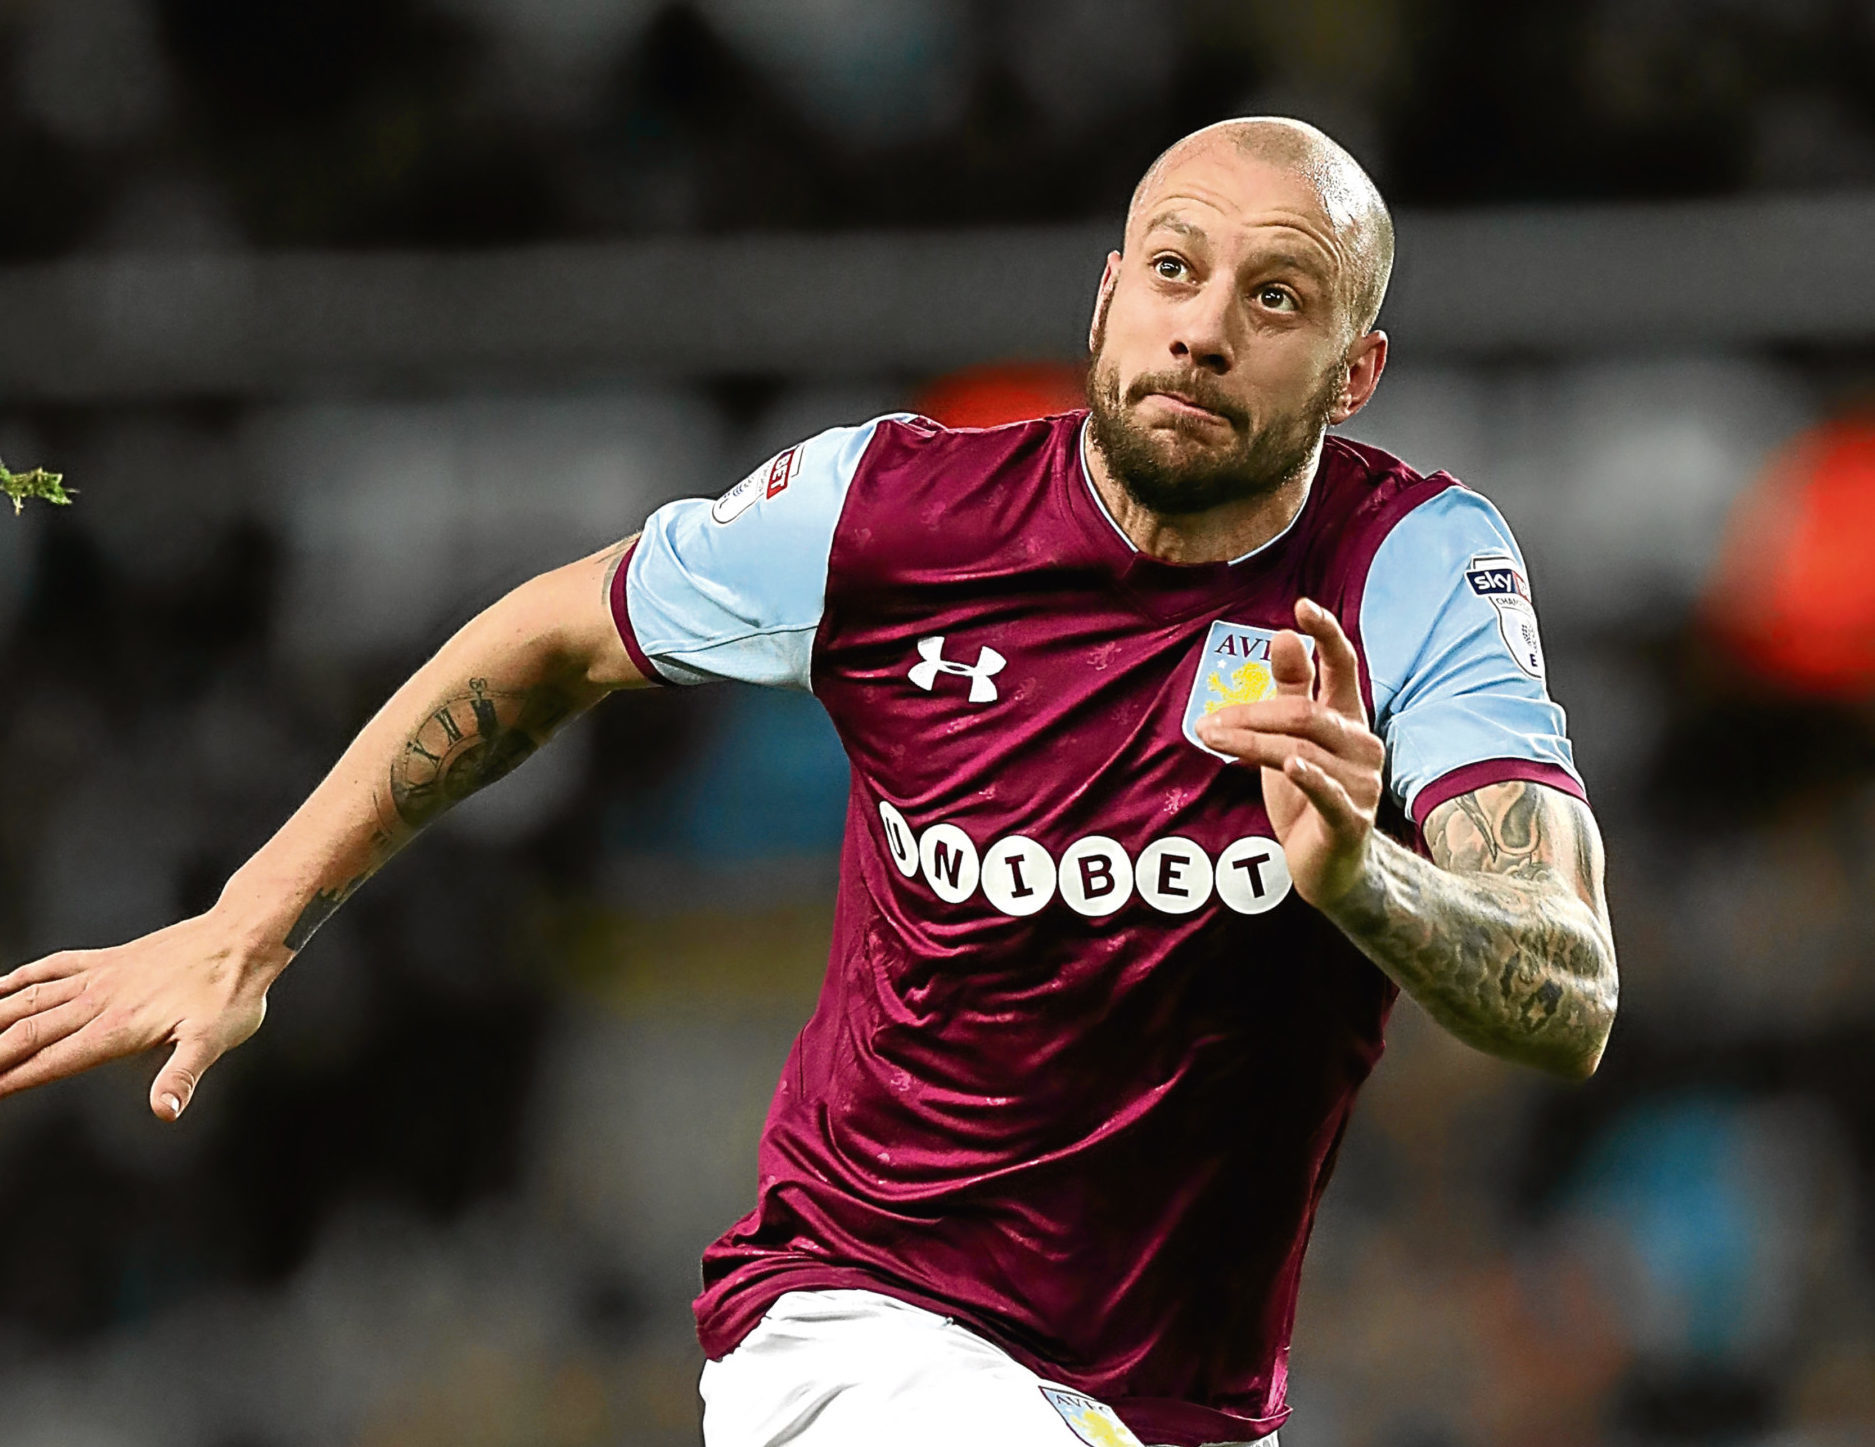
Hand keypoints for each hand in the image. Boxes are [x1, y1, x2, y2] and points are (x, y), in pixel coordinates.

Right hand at [0, 915, 278, 1120]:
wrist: (242, 937)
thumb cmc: (231, 993)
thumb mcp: (213, 1040)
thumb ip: (182, 1075)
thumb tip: (166, 1112)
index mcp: (116, 1029)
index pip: (51, 1062)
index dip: (12, 1080)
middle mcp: (99, 1002)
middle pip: (28, 1033)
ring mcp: (101, 977)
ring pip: (31, 999)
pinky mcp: (109, 959)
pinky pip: (54, 967)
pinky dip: (21, 978)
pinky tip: (0, 987)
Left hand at [1194, 597, 1384, 907]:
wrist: (1331, 866)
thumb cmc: (1308, 794)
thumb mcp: (1290, 737)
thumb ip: (1291, 688)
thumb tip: (1285, 634)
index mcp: (1348, 718)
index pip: (1344, 665)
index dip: (1326, 634)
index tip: (1302, 606)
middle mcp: (1362, 744)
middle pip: (1304, 713)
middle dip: (1250, 714)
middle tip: (1205, 723)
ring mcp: (1361, 783)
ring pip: (1301, 748)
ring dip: (1249, 743)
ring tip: (1211, 739)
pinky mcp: (1351, 819)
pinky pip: (1328, 791)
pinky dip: (1308, 776)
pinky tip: (1290, 765)